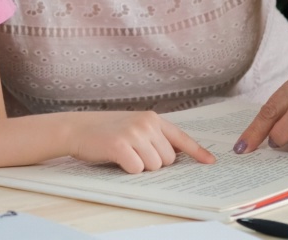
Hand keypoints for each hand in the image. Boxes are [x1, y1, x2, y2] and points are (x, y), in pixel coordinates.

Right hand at [65, 111, 216, 172]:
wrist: (77, 128)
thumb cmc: (106, 130)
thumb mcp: (134, 126)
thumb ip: (155, 136)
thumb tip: (177, 155)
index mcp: (152, 118)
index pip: (181, 137)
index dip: (197, 152)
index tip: (211, 162)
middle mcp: (146, 123)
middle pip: (168, 159)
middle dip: (154, 162)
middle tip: (135, 153)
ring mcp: (134, 133)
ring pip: (154, 166)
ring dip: (141, 167)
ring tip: (125, 154)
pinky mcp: (120, 146)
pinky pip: (137, 169)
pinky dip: (128, 169)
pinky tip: (117, 158)